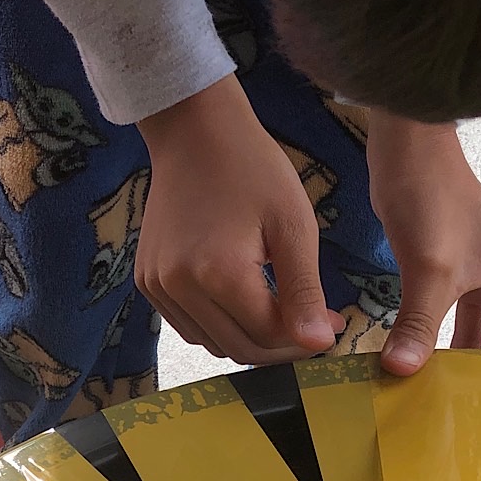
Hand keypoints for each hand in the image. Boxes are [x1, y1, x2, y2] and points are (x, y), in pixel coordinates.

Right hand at [135, 76, 342, 363]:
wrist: (195, 133)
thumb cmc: (252, 169)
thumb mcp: (293, 226)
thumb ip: (304, 290)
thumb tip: (319, 345)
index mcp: (218, 273)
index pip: (268, 334)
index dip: (306, 337)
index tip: (333, 322)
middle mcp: (179, 287)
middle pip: (240, 347)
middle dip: (280, 344)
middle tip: (311, 322)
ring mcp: (157, 287)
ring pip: (212, 343)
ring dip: (249, 338)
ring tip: (279, 309)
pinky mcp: (147, 282)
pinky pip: (188, 325)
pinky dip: (219, 324)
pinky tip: (243, 299)